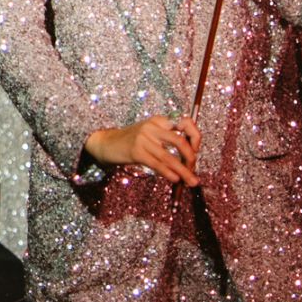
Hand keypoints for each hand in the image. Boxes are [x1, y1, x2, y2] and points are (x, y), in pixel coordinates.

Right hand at [86, 115, 201, 184]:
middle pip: (180, 141)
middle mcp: (152, 126)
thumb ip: (167, 141)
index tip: (196, 151)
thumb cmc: (131, 141)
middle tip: (193, 170)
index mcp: (159, 120)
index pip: (185, 122)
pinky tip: (175, 179)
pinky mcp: (136, 151)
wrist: (106, 143)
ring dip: (183, 171)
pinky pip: (157, 164)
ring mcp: (143, 138)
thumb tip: (189, 159)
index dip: (195, 137)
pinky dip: (168, 173)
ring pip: (169, 157)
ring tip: (191, 182)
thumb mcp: (150, 134)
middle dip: (191, 158)